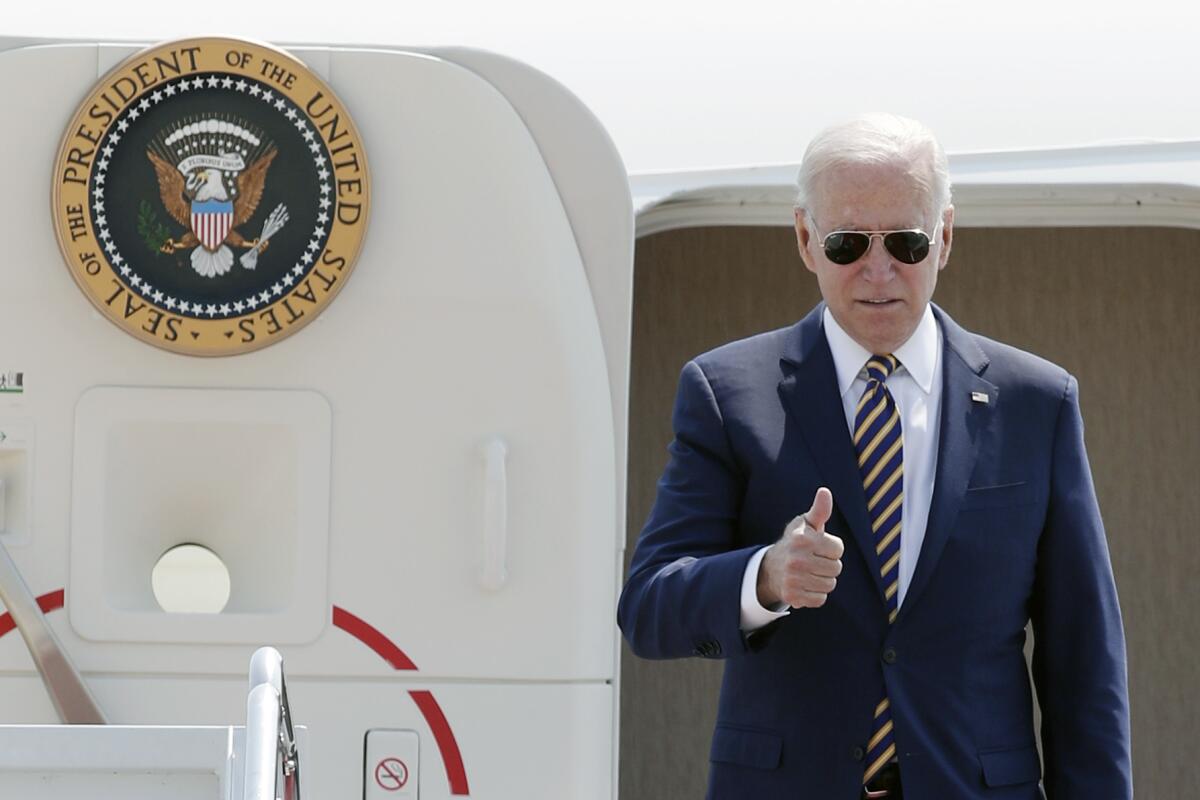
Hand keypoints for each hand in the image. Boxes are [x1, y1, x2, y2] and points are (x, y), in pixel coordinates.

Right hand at [757, 487, 843, 608]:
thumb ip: (819, 510)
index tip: (818, 546)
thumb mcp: (805, 524)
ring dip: (823, 580)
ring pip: (830, 584)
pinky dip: (816, 594)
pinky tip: (805, 585)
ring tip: (810, 573)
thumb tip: (825, 492)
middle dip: (828, 565)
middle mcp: (796, 559)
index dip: (832, 548)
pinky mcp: (792, 596)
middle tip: (814, 561)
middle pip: (836, 568)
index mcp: (802, 539)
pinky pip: (820, 599)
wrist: (770, 569)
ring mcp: (793, 579)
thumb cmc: (795, 542)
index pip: (838, 549)